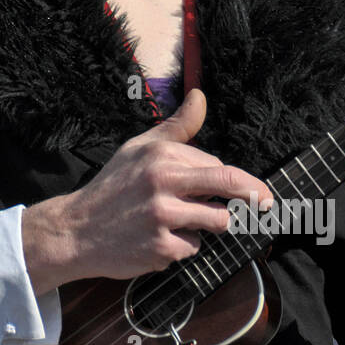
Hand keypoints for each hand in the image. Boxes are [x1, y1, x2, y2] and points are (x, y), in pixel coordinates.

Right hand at [21, 89, 272, 291]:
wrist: (75, 229)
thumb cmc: (112, 187)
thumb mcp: (138, 148)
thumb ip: (176, 126)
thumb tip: (200, 96)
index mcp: (161, 154)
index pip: (217, 166)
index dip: (230, 180)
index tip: (246, 189)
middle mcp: (162, 181)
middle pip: (228, 185)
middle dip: (255, 194)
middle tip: (268, 202)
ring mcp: (163, 216)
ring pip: (217, 222)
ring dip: (210, 225)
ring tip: (183, 222)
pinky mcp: (161, 247)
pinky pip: (194, 248)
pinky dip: (183, 247)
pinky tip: (159, 240)